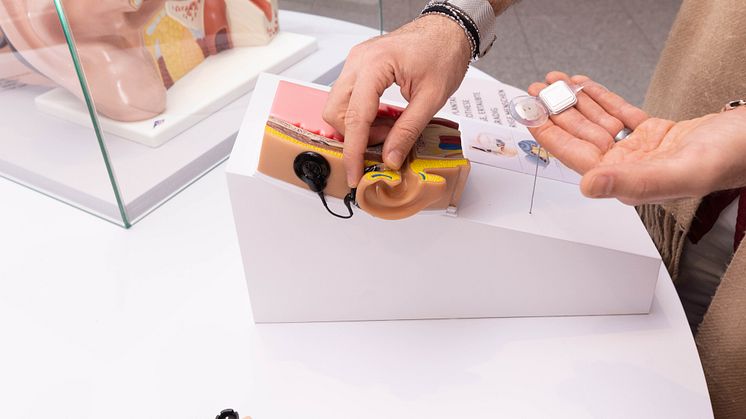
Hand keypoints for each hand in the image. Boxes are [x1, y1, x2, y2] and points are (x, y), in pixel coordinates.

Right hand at [323, 15, 470, 186]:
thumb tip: (391, 157)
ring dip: (359, 127)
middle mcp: (358, 61)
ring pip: (338, 106)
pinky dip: (362, 115)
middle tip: (383, 146)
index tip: (353, 174)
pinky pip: (349, 97)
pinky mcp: (359, 67)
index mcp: (374, 65)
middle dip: (355, 137)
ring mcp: (356, 62)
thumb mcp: (432, 98)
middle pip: (336, 112)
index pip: (355, 117)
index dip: (353, 151)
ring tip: (389, 130)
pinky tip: (384, 119)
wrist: (448, 30)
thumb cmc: (444, 52)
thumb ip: (409, 130)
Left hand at [527, 72, 745, 204]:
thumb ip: (632, 182)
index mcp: (630, 180)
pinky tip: (585, 87)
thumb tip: (589, 186)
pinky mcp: (656, 132)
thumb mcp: (681, 171)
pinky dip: (601, 99)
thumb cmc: (733, 159)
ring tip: (553, 85)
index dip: (551, 136)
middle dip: (556, 113)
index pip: (577, 157)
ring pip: (598, 122)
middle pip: (582, 136)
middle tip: (535, 94)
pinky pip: (620, 113)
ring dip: (575, 102)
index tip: (530, 117)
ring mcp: (643, 149)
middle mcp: (631, 166)